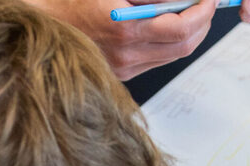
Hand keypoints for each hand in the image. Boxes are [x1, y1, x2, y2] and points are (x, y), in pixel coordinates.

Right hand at [28, 0, 217, 79]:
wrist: (44, 24)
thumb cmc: (74, 1)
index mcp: (124, 28)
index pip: (180, 28)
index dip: (202, 13)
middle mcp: (126, 54)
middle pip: (183, 47)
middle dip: (201, 25)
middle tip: (204, 5)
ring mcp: (124, 68)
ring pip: (173, 56)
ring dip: (188, 35)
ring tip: (188, 14)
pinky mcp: (121, 74)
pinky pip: (157, 61)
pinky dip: (169, 44)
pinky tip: (165, 27)